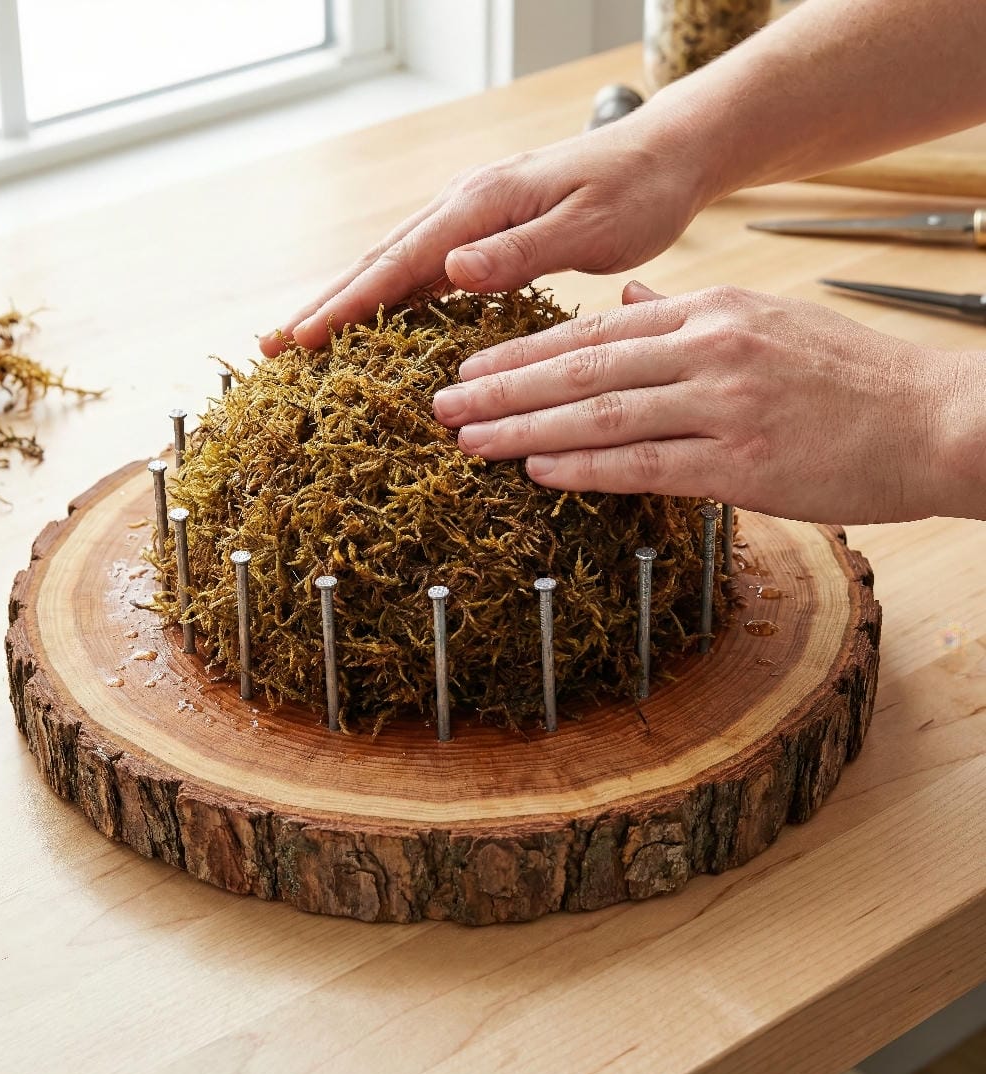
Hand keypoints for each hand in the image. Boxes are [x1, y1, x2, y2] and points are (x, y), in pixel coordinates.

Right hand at [259, 114, 703, 356]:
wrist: (665, 156)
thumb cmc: (637, 191)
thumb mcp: (589, 225)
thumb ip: (520, 251)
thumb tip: (450, 270)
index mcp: (481, 205)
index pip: (399, 262)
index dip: (348, 304)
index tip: (302, 340)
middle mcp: (464, 208)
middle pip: (379, 261)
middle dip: (325, 304)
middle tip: (273, 346)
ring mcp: (471, 219)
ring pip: (394, 266)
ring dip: (347, 302)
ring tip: (304, 338)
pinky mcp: (485, 234)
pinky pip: (422, 270)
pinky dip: (388, 297)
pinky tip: (372, 322)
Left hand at [431, 282, 981, 524]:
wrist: (937, 420)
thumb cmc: (851, 379)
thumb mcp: (767, 322)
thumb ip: (689, 314)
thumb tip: (631, 299)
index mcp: (713, 312)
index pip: (595, 331)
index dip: (525, 350)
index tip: (472, 365)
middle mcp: (711, 349)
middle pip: (582, 368)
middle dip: (502, 387)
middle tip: (442, 403)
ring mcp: (725, 405)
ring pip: (602, 413)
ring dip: (524, 427)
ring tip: (468, 439)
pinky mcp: (743, 464)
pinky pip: (644, 465)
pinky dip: (583, 466)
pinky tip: (535, 469)